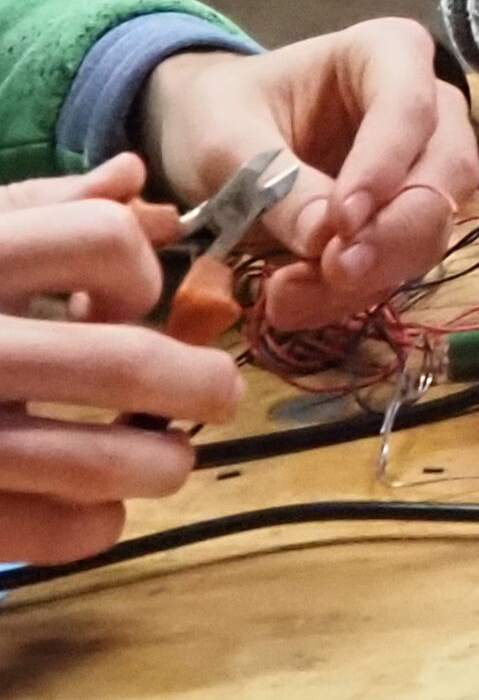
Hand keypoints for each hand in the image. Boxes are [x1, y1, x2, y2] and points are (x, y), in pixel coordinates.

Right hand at [0, 155, 243, 562]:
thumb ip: (34, 208)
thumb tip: (133, 177)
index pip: (104, 241)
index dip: (139, 270)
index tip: (131, 299)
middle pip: (125, 363)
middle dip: (199, 385)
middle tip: (216, 395)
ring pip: (101, 462)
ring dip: (159, 465)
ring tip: (165, 461)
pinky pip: (50, 529)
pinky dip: (92, 523)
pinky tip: (96, 509)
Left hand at [140, 18, 478, 332]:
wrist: (210, 137)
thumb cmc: (218, 114)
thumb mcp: (226, 139)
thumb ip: (275, 182)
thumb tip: (325, 242)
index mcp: (390, 54)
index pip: (410, 107)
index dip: (385, 166)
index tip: (341, 223)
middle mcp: (429, 108)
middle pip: (445, 173)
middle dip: (394, 232)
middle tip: (334, 272)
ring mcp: (426, 166)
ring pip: (433, 227)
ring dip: (371, 273)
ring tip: (289, 296)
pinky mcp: (408, 219)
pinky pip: (403, 263)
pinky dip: (354, 292)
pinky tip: (297, 302)